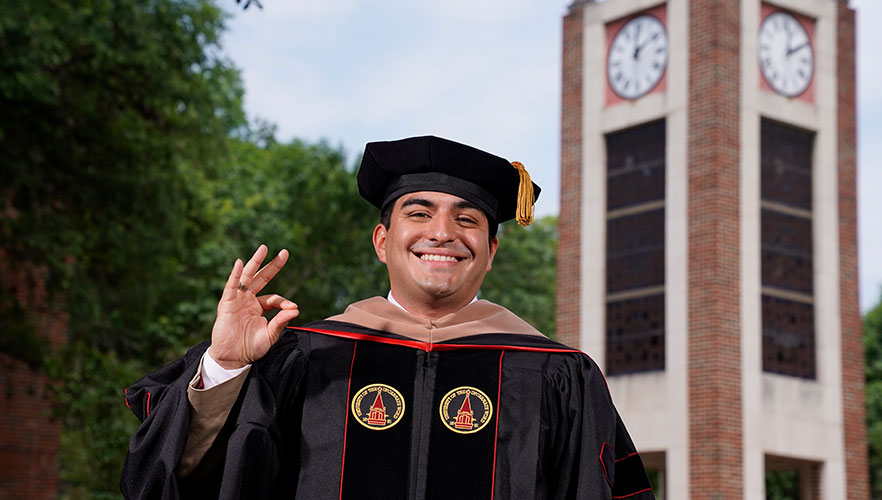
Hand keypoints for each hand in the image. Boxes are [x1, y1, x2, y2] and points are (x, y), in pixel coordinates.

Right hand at [209, 244, 299, 368]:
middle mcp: (249, 300)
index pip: (274, 298)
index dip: (284, 302)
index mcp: (259, 307)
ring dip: (255, 262)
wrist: (232, 358)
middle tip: (285, 252)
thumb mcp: (270, 335)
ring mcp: (237, 300)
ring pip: (247, 277)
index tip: (292, 309)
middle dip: (273, 266)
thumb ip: (281, 322)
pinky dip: (235, 275)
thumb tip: (296, 309)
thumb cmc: (251, 348)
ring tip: (264, 248)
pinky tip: (239, 263)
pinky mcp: (226, 304)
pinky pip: (231, 286)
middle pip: (262, 278)